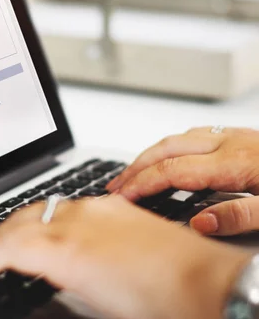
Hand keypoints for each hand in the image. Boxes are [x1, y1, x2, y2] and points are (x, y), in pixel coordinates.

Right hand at [0, 196, 249, 318]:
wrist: (211, 283)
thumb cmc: (162, 305)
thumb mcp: (92, 304)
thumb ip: (52, 283)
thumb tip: (30, 280)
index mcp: (66, 249)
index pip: (2, 249)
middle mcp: (76, 219)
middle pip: (13, 224)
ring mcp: (95, 206)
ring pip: (36, 209)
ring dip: (12, 229)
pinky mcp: (112, 204)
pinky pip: (62, 206)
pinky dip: (41, 220)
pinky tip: (41, 233)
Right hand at [107, 127, 258, 235]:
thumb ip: (240, 217)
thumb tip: (200, 223)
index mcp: (235, 162)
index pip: (172, 170)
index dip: (142, 183)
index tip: (122, 197)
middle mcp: (230, 144)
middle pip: (167, 149)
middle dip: (136, 167)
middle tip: (116, 185)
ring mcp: (236, 137)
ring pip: (179, 139)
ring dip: (151, 155)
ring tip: (135, 173)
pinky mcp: (244, 138)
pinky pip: (195, 136)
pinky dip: (172, 148)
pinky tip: (171, 158)